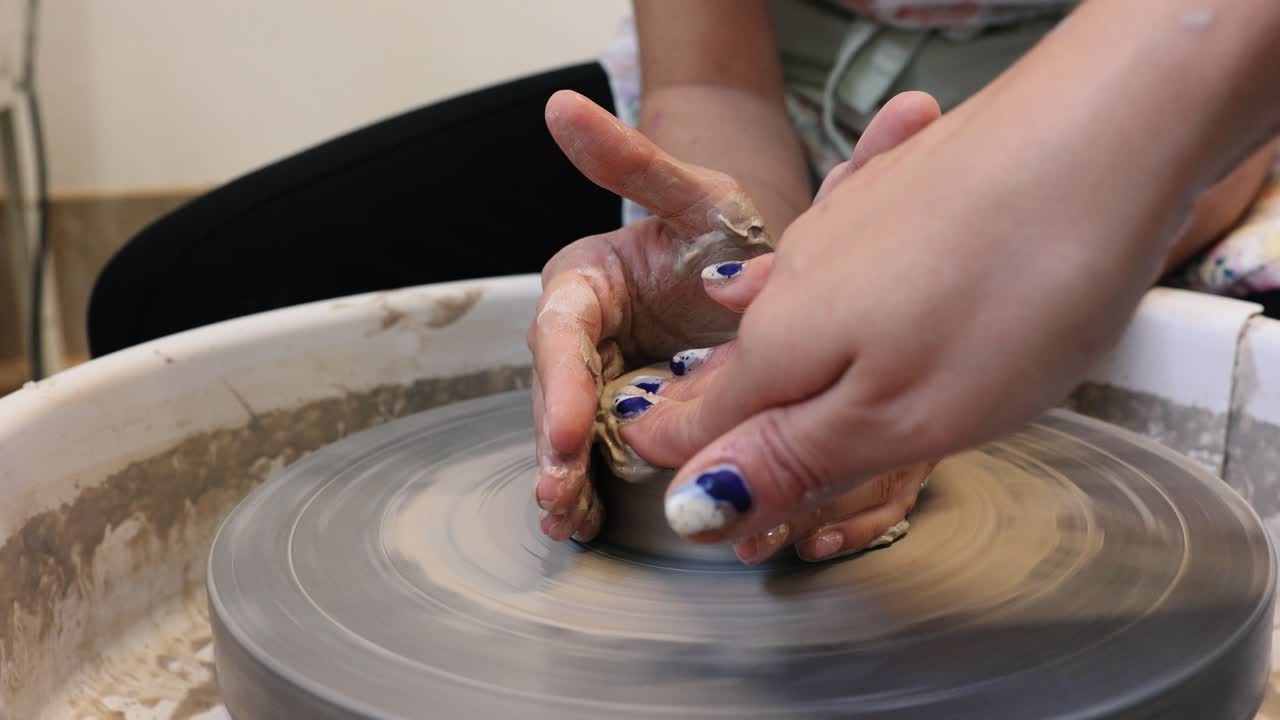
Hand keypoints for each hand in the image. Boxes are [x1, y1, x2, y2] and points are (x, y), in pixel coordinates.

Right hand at [529, 90, 773, 542]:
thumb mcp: (692, 192)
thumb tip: (559, 107)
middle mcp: (581, 337)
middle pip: (558, 395)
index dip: (560, 385)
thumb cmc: (723, 227)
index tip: (568, 432)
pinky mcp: (626, 416)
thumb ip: (630, 161)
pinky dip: (594, 488)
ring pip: (571, 433)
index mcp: (584, 283)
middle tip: (560, 492)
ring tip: (566, 518)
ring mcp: (602, 381)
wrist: (754, 269)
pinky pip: (603, 455)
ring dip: (565, 478)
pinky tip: (587, 522)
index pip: (561, 335)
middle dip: (556, 446)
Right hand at [622, 73, 1190, 544]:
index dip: (711, 481)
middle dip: (762, 437)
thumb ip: (791, 457)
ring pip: (800, 324)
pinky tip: (858, 304)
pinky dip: (849, 309)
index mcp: (779, 345)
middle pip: (751, 377)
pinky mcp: (894, 198)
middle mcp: (793, 280)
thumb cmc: (1010, 292)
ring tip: (826, 421)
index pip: (699, 426)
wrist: (1101, 133)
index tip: (737, 527)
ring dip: (809, 377)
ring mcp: (843, 232)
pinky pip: (846, 272)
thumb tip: (697, 502)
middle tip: (791, 502)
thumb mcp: (898, 416)